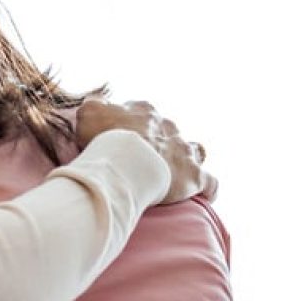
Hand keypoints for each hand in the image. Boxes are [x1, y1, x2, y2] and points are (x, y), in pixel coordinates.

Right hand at [77, 98, 216, 204]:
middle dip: (160, 145)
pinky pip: (209, 182)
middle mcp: (170, 128)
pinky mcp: (195, 176)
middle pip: (168, 133)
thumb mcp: (90, 114)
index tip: (122, 141)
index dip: (133, 126)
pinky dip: (207, 188)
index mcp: (146, 113)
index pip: (143, 113)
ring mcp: (185, 152)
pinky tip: (201, 196)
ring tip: (175, 175)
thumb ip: (93, 106)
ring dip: (187, 160)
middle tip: (142, 164)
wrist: (127, 162)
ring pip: (194, 151)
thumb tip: (94, 105)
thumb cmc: (107, 139)